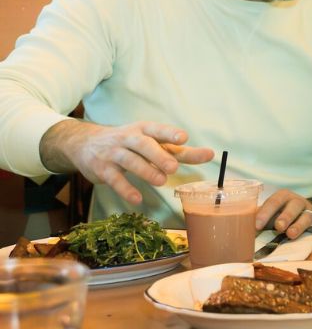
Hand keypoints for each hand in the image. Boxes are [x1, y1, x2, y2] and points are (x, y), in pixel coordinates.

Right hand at [39, 119, 213, 204]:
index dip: (169, 133)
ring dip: (145, 171)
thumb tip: (209, 154)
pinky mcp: (102, 168)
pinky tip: (137, 199)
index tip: (184, 138)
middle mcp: (128, 138)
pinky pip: (114, 179)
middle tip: (173, 168)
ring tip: (161, 182)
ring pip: (129, 160)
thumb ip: (180, 150)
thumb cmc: (130, 143)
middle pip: (143, 144)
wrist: (85, 143)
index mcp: (144, 130)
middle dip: (158, 155)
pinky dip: (125, 189)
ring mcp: (113, 153)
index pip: (157, 130)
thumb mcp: (152, 142)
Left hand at [256, 189, 311, 243]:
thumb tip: (244, 232)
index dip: (265, 213)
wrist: (303, 210)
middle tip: (278, 227)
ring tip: (291, 235)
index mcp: (283, 197)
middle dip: (286, 216)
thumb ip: (260, 218)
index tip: (257, 225)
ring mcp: (310, 211)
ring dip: (299, 225)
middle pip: (293, 207)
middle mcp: (298, 202)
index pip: (274, 202)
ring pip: (307, 216)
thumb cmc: (281, 212)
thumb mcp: (271, 211)